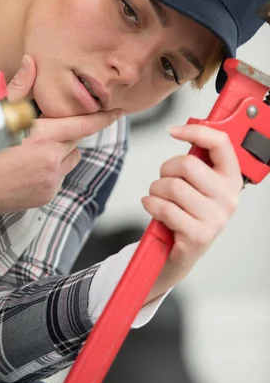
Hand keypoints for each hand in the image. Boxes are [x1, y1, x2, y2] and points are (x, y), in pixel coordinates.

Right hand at [0, 55, 121, 215]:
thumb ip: (20, 87)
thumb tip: (31, 62)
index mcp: (42, 136)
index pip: (83, 124)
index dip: (103, 118)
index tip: (118, 112)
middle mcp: (51, 159)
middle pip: (74, 140)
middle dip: (63, 134)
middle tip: (38, 134)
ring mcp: (51, 179)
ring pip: (68, 159)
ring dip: (58, 153)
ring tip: (29, 153)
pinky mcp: (47, 194)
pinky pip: (58, 177)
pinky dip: (49, 171)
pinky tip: (25, 169)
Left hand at [142, 124, 242, 301]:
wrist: (180, 253)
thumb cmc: (187, 213)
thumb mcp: (198, 184)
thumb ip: (197, 159)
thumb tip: (184, 129)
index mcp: (231, 179)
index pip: (220, 143)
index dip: (194, 131)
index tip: (173, 131)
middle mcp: (228, 198)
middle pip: (187, 164)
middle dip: (165, 170)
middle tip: (164, 181)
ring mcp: (215, 218)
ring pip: (172, 186)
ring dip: (155, 190)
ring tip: (159, 198)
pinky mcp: (198, 235)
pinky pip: (165, 208)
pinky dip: (151, 205)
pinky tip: (154, 208)